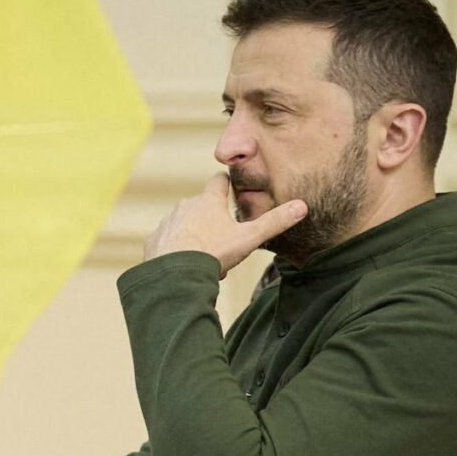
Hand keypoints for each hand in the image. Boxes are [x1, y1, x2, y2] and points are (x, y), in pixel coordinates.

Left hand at [142, 174, 306, 271]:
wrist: (175, 274)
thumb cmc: (214, 252)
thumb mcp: (249, 238)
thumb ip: (275, 222)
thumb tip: (302, 206)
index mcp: (208, 201)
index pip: (219, 181)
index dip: (226, 183)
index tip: (231, 187)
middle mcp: (185, 206)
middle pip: (202, 207)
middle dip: (212, 221)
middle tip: (224, 243)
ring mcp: (167, 222)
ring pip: (185, 226)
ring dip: (195, 238)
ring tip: (206, 259)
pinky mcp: (154, 240)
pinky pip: (168, 242)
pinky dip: (176, 251)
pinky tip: (185, 265)